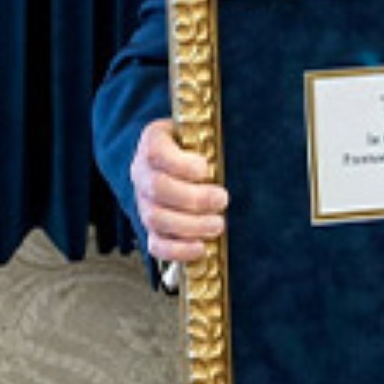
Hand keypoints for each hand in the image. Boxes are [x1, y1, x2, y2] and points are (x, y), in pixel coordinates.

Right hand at [130, 118, 228, 262]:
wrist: (177, 162)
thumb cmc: (194, 148)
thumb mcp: (199, 134)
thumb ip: (210, 140)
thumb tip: (241, 153)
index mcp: (153, 143)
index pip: (157, 153)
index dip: (181, 164)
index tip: (205, 169)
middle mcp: (142, 173)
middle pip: (158, 188)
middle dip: (194, 198)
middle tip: (222, 200)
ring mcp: (144, 202)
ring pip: (156, 218)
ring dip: (190, 225)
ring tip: (218, 224)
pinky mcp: (151, 228)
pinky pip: (156, 244)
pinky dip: (178, 250)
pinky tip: (201, 248)